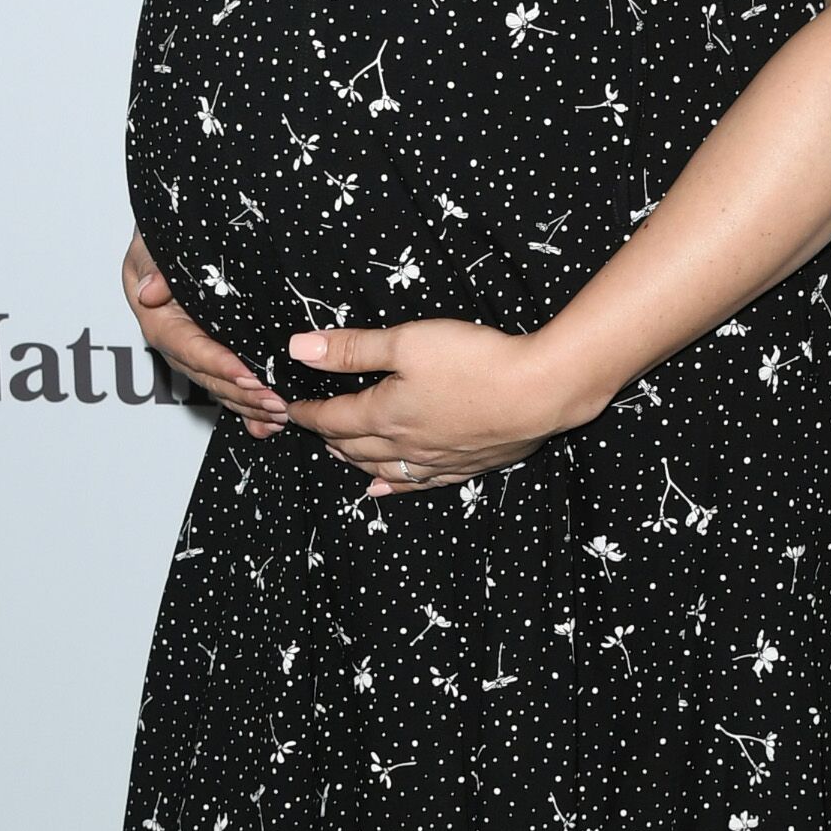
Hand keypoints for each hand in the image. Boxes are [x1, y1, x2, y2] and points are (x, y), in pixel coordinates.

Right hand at [122, 236, 284, 437]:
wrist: (178, 238)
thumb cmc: (166, 235)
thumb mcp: (152, 244)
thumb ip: (152, 265)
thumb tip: (148, 292)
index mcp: (158, 319)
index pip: (188, 348)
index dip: (217, 363)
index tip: (246, 373)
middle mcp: (175, 342)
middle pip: (206, 376)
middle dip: (241, 392)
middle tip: (275, 400)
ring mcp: (194, 353)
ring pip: (219, 387)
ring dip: (248, 404)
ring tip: (280, 413)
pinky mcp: (213, 356)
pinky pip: (228, 387)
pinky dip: (247, 409)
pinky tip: (269, 424)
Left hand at [285, 318, 604, 493]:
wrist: (538, 392)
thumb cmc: (474, 361)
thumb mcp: (407, 341)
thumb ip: (353, 348)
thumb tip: (298, 349)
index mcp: (385, 413)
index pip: (333, 417)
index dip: (309, 413)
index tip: (292, 408)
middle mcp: (404, 444)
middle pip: (354, 445)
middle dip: (328, 437)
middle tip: (313, 429)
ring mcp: (435, 460)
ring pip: (382, 468)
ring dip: (355, 462)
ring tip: (339, 455)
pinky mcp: (464, 466)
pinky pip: (417, 484)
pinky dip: (393, 487)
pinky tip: (383, 488)